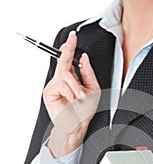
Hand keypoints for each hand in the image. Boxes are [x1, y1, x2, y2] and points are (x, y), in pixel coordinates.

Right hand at [43, 31, 100, 156]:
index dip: (70, 48)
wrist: (77, 126)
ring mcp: (54, 86)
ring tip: (80, 98)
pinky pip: (62, 84)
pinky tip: (73, 100)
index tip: (73, 37)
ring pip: (66, 75)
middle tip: (72, 39)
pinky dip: (71, 92)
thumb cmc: (83, 112)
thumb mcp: (93, 90)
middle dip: (68, 50)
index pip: (69, 60)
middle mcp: (61, 81)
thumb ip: (88, 73)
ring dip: (76, 87)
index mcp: (71, 79)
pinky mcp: (49, 92)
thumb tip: (84, 58)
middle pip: (63, 61)